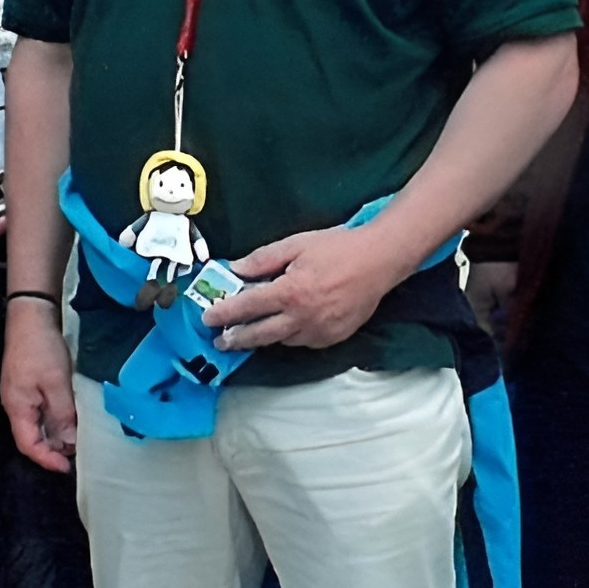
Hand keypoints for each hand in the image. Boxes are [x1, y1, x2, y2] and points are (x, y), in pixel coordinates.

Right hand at [1, 303, 78, 471]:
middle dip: (53, 450)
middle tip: (77, 454)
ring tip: (77, 439)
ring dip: (55, 435)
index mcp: (17, 407)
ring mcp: (20, 395)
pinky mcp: (28, 386)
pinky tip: (70, 418)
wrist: (31, 316)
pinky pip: (40, 412)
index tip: (68, 467)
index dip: (47, 460)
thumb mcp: (57, 384)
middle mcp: (15, 405)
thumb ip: (63, 415)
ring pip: (37, 425)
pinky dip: (55, 420)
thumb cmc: (41, 348)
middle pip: (31, 438)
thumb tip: (69, 442)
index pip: (28, 445)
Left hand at [206, 224, 415, 352]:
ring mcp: (319, 331)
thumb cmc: (338, 247)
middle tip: (221, 340)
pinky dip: (290, 336)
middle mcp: (302, 317)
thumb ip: (263, 259)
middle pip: (260, 335)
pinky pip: (303, 342)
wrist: (381, 261)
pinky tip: (285, 328)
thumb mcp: (297, 244)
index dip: (224, 314)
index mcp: (290, 292)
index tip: (207, 318)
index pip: (247, 307)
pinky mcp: (333, 338)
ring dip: (264, 338)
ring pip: (282, 341)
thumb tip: (236, 269)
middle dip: (237, 339)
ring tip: (249, 334)